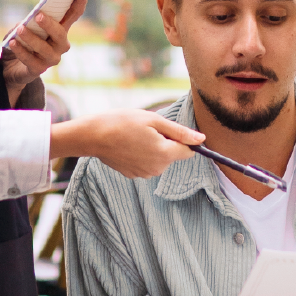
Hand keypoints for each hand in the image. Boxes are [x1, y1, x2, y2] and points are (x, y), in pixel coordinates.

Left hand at [2, 0, 87, 101]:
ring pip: (45, 49)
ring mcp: (51, 59)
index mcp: (60, 29)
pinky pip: (31, 60)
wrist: (10, 67)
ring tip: (19, 30)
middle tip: (38, 15)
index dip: (79, 1)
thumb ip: (32, 20)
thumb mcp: (26, 25)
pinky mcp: (38, 69)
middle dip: (50, 24)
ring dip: (32, 38)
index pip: (74, 14)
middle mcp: (60, 45)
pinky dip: (21, 50)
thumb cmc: (22, 41)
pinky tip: (12, 43)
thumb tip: (35, 16)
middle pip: (61, 34)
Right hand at [51, 110, 204, 178]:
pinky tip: (128, 145)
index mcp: (165, 154)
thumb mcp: (154, 120)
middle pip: (173, 155)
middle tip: (147, 129)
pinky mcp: (133, 175)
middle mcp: (157, 168)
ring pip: (159, 159)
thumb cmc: (123, 122)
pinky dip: (141, 154)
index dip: (183, 139)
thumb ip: (180, 132)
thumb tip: (201, 139)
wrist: (93, 136)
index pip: (189, 151)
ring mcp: (144, 174)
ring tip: (135, 136)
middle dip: (166, 142)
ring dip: (153, 148)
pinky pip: (146, 164)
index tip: (169, 129)